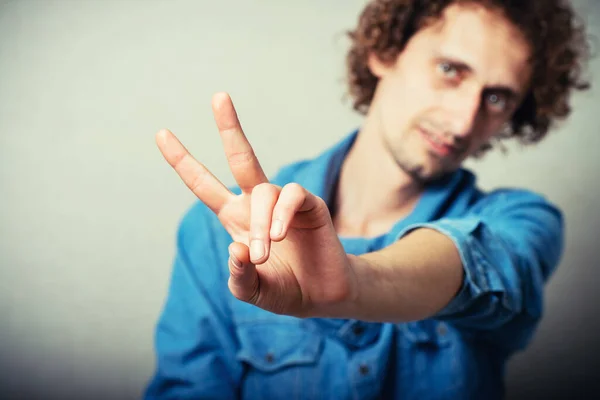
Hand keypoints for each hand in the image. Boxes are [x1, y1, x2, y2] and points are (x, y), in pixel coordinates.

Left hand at [156, 92, 356, 316]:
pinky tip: (277, 235)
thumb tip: (236, 249)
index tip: (161, 133)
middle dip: (229, 126)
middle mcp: (256, 203)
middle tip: (218, 95)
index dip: (183, 161)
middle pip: (241, 156)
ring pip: (263, 191)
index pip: (204, 185)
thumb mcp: (250, 290)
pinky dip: (280, 214)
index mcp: (235, 217)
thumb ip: (238, 276)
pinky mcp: (309, 205)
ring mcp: (283, 202)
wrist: (322, 296)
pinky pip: (291, 195)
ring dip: (259, 225)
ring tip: (261, 254)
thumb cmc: (283, 289)